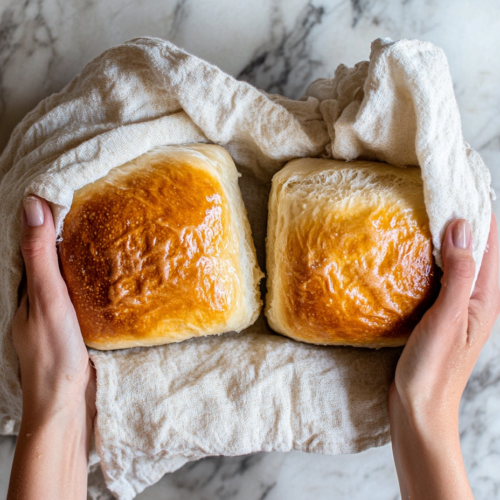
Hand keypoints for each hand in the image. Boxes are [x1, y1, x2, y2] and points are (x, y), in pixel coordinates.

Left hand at [8, 196, 94, 499]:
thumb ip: (40, 257)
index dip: (44, 218)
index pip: (31, 243)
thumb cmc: (54, 353)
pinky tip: (109, 275)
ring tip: (105, 234)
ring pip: (66, 276)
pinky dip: (91, 279)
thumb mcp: (47, 299)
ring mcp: (55, 313)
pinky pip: (80, 293)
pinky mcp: (74, 326)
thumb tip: (33, 206)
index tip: (63, 192)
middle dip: (64, 233)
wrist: (66, 404)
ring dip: (80, 256)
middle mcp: (36, 299)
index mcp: (24, 289)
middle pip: (48, 258)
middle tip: (91, 208)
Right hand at [389, 214, 499, 498]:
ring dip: (444, 234)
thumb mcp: (448, 318)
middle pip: (476, 244)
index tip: (457, 180)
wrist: (419, 408)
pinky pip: (442, 273)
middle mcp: (478, 296)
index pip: (491, 239)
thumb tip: (462, 225)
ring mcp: (459, 304)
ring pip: (458, 257)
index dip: (478, 207)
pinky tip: (412, 250)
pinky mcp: (441, 311)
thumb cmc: (433, 368)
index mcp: (486, 296)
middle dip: (460, 215)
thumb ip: (460, 273)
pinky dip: (431, 256)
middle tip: (433, 189)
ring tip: (422, 210)